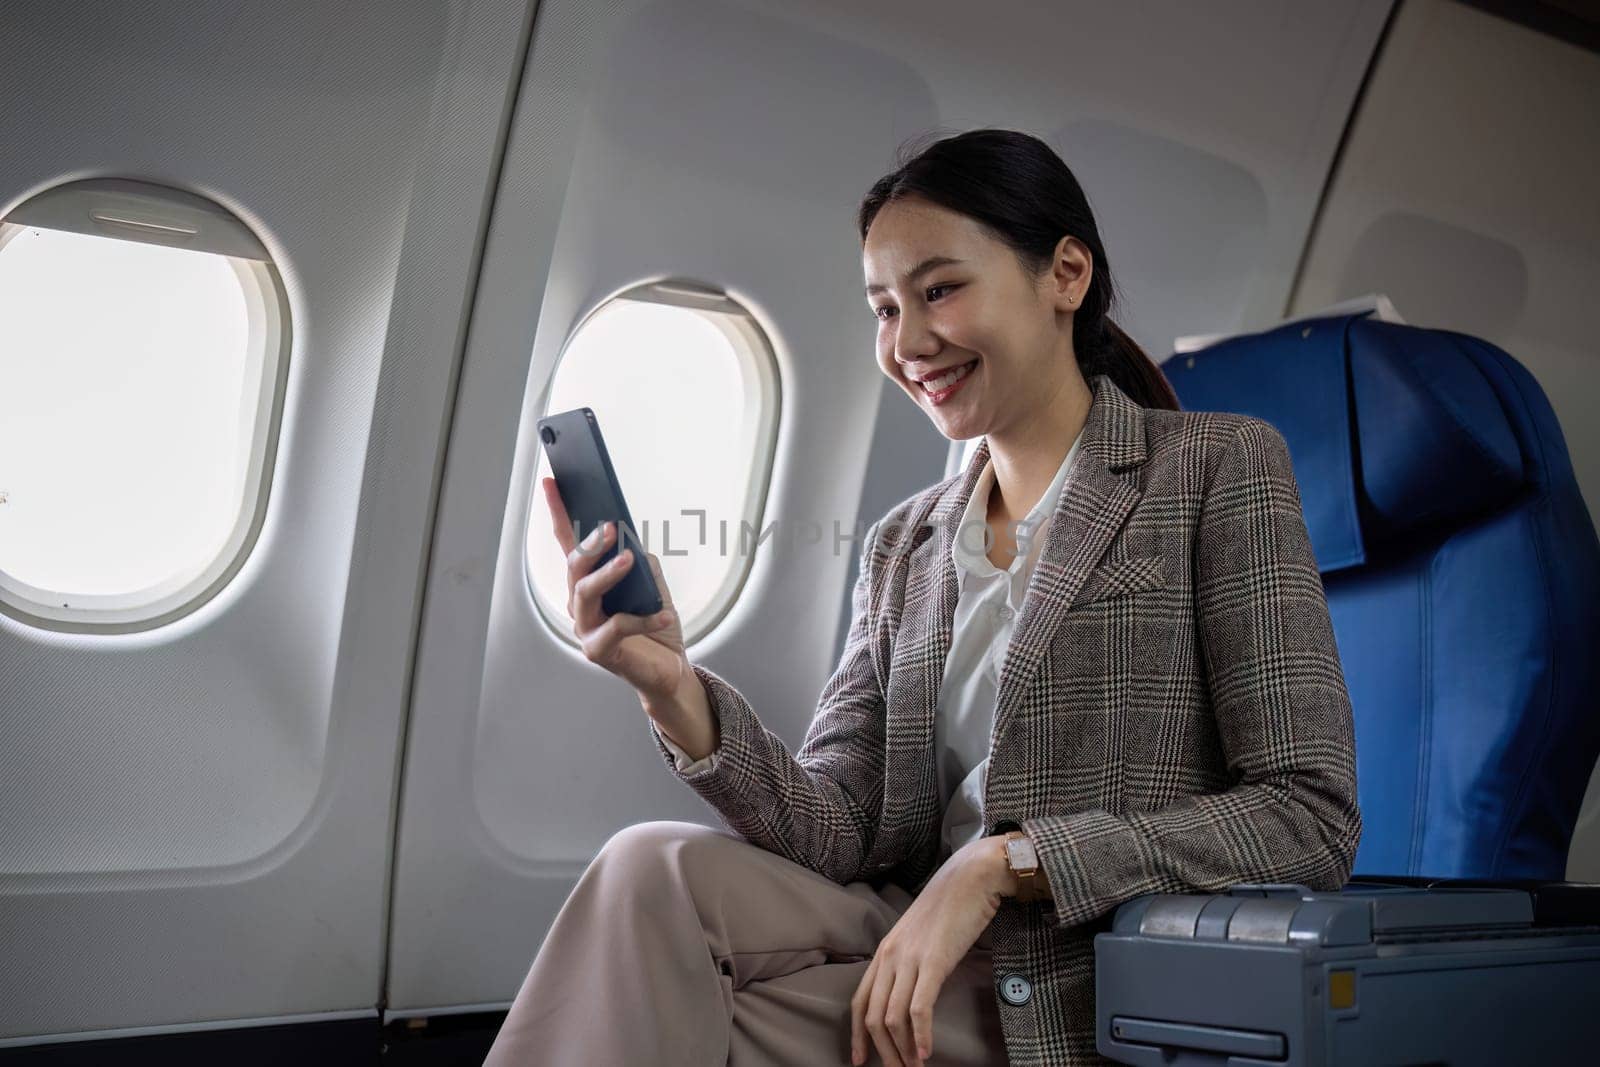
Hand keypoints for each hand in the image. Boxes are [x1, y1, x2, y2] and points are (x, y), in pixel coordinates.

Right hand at [543, 476, 686, 702]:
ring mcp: (586, 628)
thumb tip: (631, 545)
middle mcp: (580, 603)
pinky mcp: (598, 651)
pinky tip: (666, 613)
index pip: (569, 543)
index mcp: (589, 582)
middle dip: (590, 544)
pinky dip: (645, 618)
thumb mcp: (652, 586)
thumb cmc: (655, 625)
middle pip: (574, 567)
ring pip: (585, 593)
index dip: (559, 512)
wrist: (669, 669)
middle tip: (611, 527)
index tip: (551, 482)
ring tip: (629, 560)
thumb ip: (640, 564)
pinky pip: (618, 627)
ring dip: (608, 573)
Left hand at [849, 836, 1007, 1065]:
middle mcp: (890, 956)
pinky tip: (926, 1052)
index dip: (858, 1035)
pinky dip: (921, 1034)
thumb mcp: (920, 936)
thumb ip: (911, 961)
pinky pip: (919, 1007)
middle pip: (873, 1016)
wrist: (972, 876)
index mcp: (884, 951)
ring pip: (893, 1017)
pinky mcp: (934, 961)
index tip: (859, 1060)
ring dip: (902, 1050)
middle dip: (882, 1051)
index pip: (860, 1001)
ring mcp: (910, 958)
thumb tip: (914, 992)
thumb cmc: (951, 905)